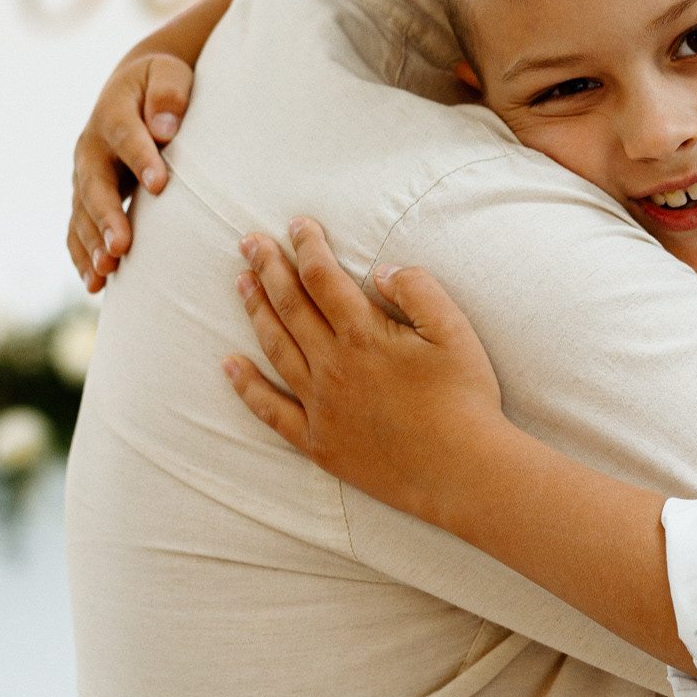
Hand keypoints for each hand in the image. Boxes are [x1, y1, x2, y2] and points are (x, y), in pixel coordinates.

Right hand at [67, 52, 193, 291]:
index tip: (159, 185)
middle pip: (95, 184)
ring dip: (91, 243)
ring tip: (105, 272)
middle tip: (121, 246)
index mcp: (114, 112)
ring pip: (82, 212)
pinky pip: (78, 228)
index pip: (125, 134)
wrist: (134, 90)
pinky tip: (94, 284)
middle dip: (106, 217)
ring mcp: (85, 175)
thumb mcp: (169, 74)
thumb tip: (165, 128)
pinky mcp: (85, 197)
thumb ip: (169, 94)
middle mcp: (92, 147)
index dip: (140, 158)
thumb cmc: (160, 84)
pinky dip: (82, 255)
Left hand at [224, 218, 503, 520]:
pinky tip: (230, 365)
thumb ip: (417, 289)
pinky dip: (247, 387)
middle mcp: (333, 366)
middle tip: (249, 241)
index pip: (322, 277)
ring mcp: (321, 405)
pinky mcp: (318, 442)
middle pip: (289, 305)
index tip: (297, 224)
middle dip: (268, 267)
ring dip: (255, 311)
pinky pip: (271, 410)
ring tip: (241, 283)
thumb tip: (381, 269)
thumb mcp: (455, 331)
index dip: (306, 245)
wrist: (463, 472)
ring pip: (275, 348)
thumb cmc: (466, 399)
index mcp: (364, 334)